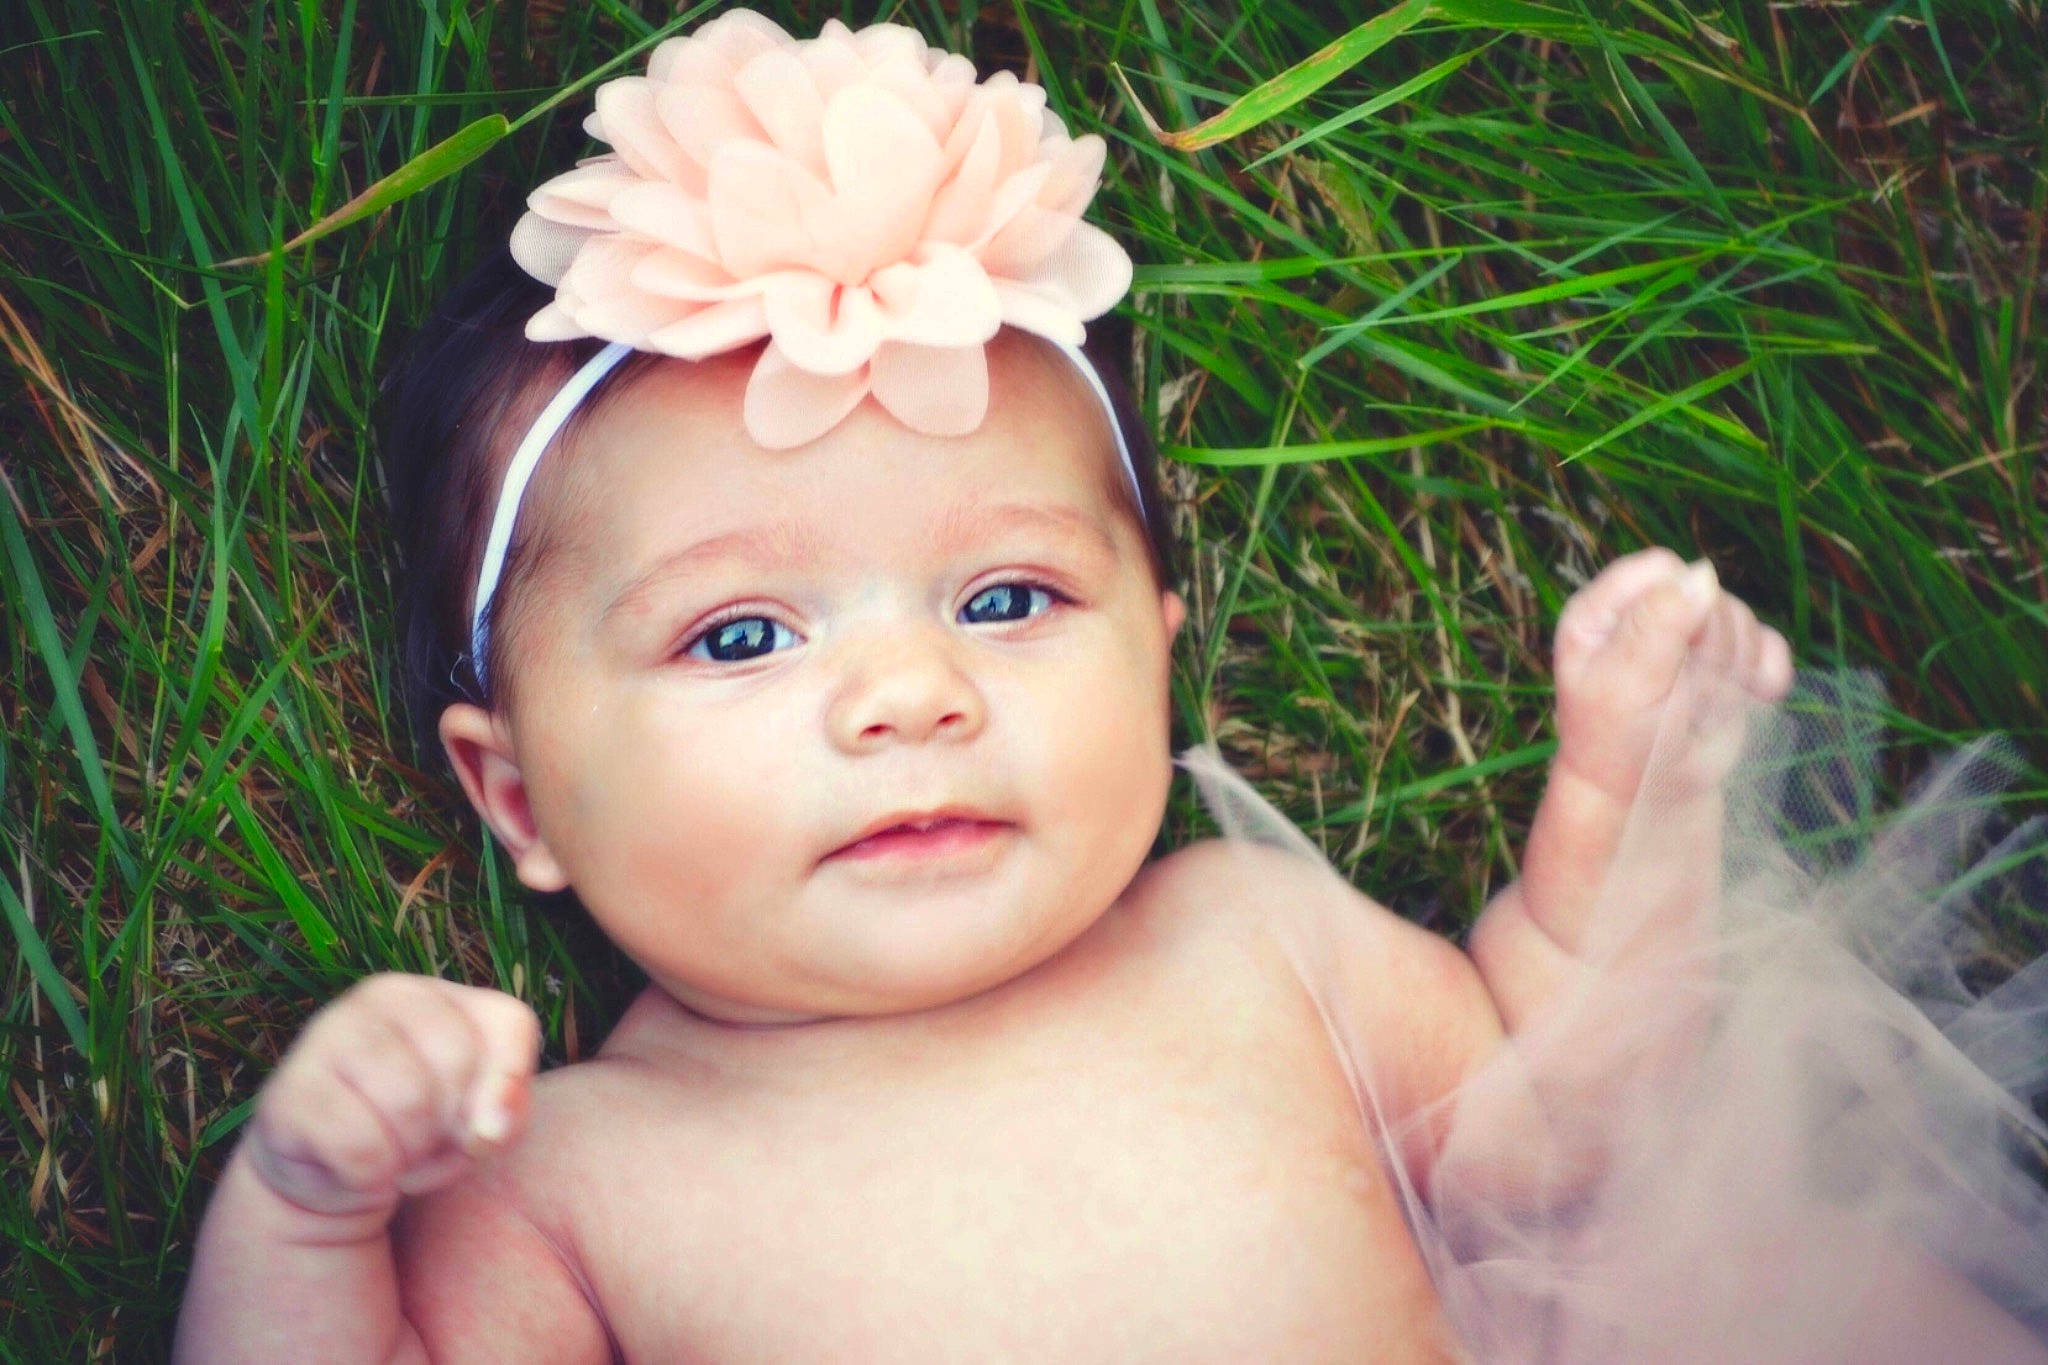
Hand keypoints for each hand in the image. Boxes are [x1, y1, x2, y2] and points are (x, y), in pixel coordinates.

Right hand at [240, 973, 541, 1220]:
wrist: (330, 1173)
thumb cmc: (419, 1131)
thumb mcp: (483, 1117)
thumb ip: (509, 1110)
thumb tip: (488, 1131)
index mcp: (436, 994)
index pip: (510, 1024)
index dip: (508, 1086)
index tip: (480, 1116)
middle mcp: (382, 996)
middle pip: (458, 1065)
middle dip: (454, 1124)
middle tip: (425, 1138)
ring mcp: (326, 1035)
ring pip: (410, 1104)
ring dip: (412, 1153)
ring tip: (393, 1151)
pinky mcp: (287, 1094)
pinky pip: (360, 1149)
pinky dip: (370, 1177)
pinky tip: (357, 1169)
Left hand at [1553, 547, 1791, 802]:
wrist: (1647, 796)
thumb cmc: (1618, 742)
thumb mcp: (1626, 682)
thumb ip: (1658, 625)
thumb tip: (1702, 575)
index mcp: (1605, 610)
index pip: (1662, 570)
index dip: (1679, 607)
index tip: (1670, 657)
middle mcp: (1647, 613)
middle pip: (1710, 595)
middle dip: (1707, 650)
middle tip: (1683, 695)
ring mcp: (1693, 635)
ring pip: (1743, 620)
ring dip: (1729, 670)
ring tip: (1698, 707)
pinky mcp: (1732, 661)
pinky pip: (1771, 646)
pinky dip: (1766, 676)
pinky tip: (1747, 700)